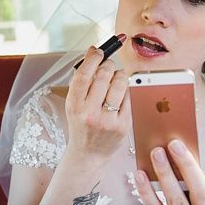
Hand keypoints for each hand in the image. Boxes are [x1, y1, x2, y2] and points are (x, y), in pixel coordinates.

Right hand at [63, 45, 130, 159]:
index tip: (98, 51)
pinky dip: (127, 89)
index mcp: (74, 106)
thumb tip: (93, 51)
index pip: (83, 75)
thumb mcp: (74, 104)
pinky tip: (121, 93)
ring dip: (119, 74)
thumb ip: (81, 80)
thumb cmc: (81, 125)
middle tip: (108, 65)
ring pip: (120, 83)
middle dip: (108, 65)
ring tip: (116, 78)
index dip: (92, 58)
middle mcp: (90, 114)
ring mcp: (108, 120)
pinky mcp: (124, 125)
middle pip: (103, 76)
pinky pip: (130, 96)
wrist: (88, 154)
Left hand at [134, 139, 204, 204]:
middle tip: (174, 145)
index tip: (198, 158)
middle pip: (200, 193)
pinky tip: (141, 175)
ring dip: (165, 174)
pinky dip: (147, 191)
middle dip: (187, 166)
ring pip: (177, 201)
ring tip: (157, 154)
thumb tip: (179, 152)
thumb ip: (200, 183)